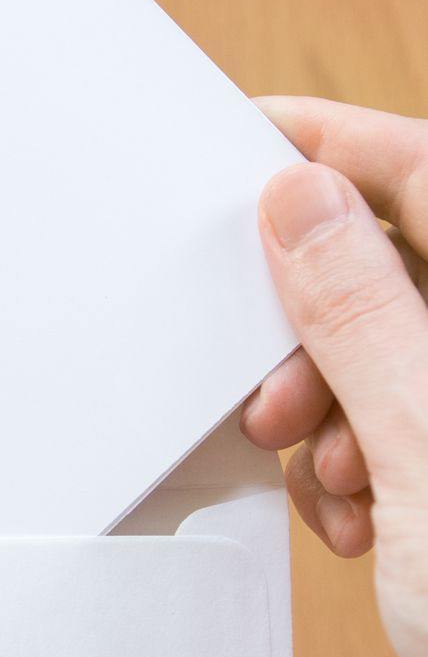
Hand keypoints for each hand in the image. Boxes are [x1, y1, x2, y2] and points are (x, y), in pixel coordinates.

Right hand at [242, 96, 427, 656]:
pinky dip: (361, 467)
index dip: (339, 144)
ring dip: (336, 413)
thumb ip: (366, 314)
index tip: (250, 134)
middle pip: (405, 269)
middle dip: (322, 330)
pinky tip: (362, 522)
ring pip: (392, 354)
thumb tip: (303, 200)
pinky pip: (401, 424)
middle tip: (278, 395)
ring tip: (340, 485)